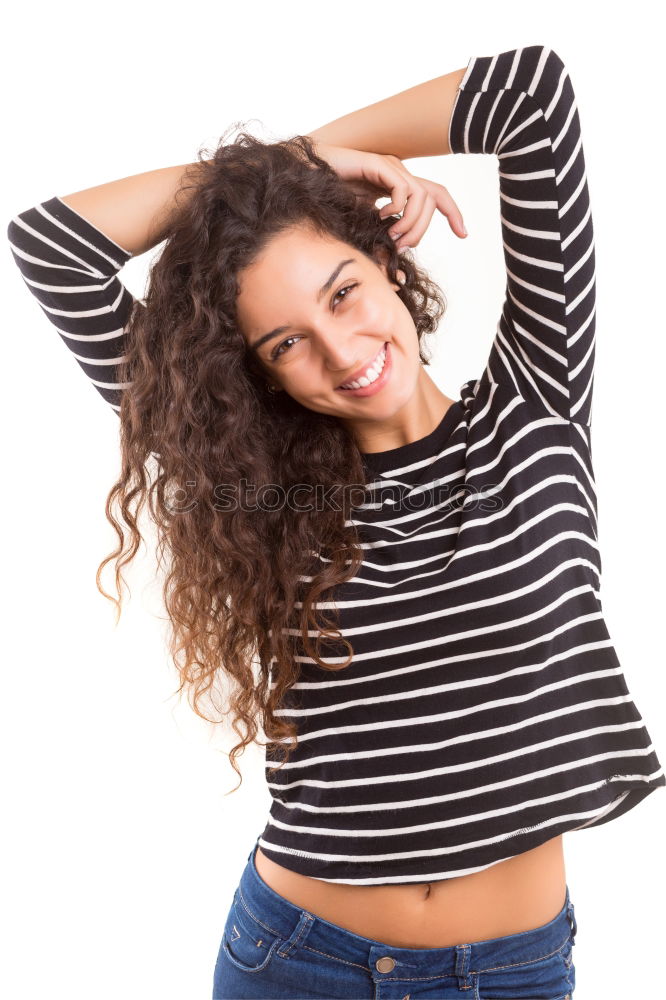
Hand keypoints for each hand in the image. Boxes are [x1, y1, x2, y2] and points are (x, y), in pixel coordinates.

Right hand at [309, 142, 466, 250]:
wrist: (305, 181)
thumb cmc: (329, 206)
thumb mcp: (362, 230)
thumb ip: (379, 247)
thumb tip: (395, 279)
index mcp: (398, 187)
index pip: (436, 196)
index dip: (453, 213)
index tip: (463, 234)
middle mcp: (398, 175)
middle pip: (433, 197)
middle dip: (423, 228)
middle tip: (402, 246)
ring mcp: (390, 168)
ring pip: (422, 196)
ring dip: (411, 222)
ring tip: (392, 235)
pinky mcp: (379, 165)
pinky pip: (404, 189)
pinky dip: (398, 208)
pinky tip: (381, 216)